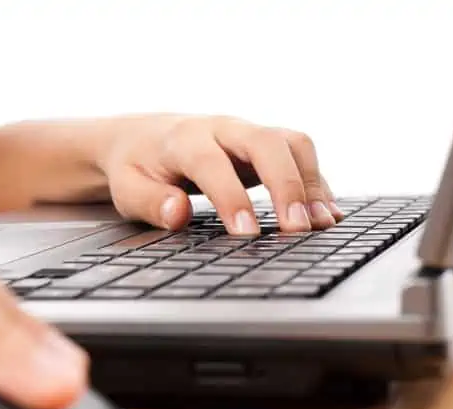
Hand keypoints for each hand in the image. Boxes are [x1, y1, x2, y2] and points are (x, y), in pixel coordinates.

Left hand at [96, 114, 344, 234]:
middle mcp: (222, 129)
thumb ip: (150, 203)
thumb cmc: (134, 168)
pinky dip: (316, 184)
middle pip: (267, 142)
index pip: (212, 164)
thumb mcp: (126, 189)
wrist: (139, 137)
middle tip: (298, 229)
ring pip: (292, 143)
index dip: (231, 198)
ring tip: (322, 224)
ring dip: (311, 183)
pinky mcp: (263, 147)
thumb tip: (178, 214)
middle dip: (287, 185)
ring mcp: (247, 134)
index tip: (247, 235)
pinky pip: (298, 156)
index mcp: (184, 139)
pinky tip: (326, 214)